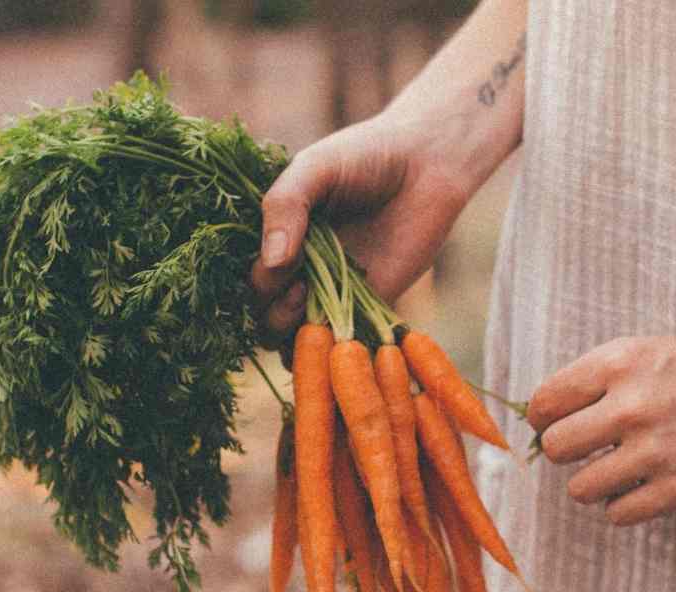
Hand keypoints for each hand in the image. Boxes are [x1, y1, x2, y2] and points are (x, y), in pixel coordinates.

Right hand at [250, 114, 471, 346]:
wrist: (427, 164)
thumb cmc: (365, 156)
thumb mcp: (315, 169)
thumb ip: (285, 205)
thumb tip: (270, 261)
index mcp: (278, 236)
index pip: (248, 277)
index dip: (256, 282)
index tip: (281, 266)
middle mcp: (299, 268)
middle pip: (263, 313)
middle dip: (270, 310)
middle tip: (299, 290)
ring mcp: (331, 291)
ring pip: (292, 336)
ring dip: (292, 334)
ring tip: (313, 304)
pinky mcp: (367, 308)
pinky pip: (339, 344)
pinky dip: (330, 351)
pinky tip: (337, 335)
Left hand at [526, 328, 675, 524]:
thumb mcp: (648, 350)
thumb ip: (599, 380)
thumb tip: (548, 417)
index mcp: (617, 364)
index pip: (542, 404)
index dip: (543, 419)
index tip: (556, 424)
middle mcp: (630, 407)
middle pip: (555, 449)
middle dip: (567, 453)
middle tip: (588, 451)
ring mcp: (655, 451)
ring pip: (580, 488)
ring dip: (593, 484)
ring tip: (617, 472)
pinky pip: (618, 514)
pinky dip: (623, 507)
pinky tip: (642, 489)